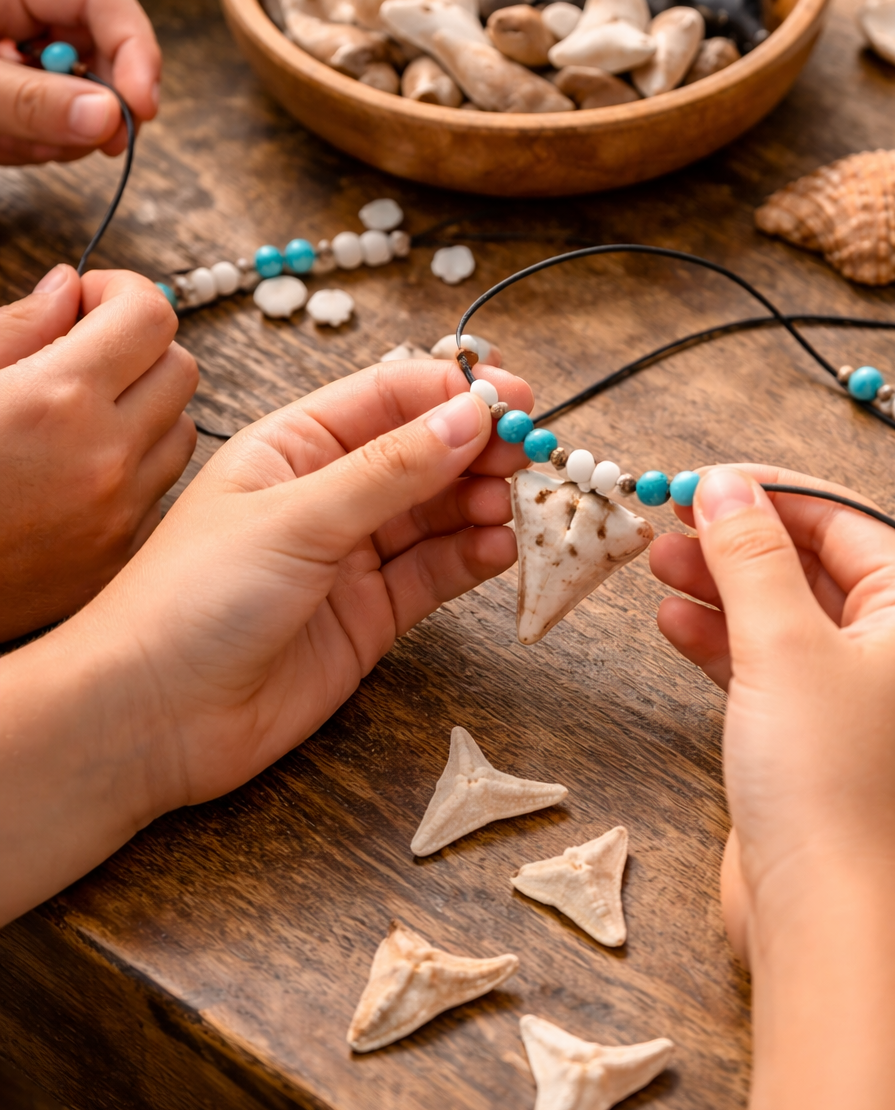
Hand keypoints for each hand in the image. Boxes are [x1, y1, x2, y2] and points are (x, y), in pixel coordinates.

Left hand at [0, 0, 159, 163]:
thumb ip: (29, 99)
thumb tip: (109, 118)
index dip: (135, 50)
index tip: (143, 106)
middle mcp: (21, 8)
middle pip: (100, 48)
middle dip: (101, 104)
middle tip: (104, 146)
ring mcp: (16, 49)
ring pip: (78, 93)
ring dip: (57, 133)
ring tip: (8, 140)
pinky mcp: (12, 84)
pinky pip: (48, 118)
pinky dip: (33, 142)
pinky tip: (3, 140)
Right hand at [0, 265, 197, 639]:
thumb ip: (16, 328)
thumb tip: (67, 288)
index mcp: (56, 399)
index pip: (151, 315)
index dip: (121, 293)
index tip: (88, 303)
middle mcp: (102, 458)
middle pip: (181, 369)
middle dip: (139, 348)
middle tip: (86, 354)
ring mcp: (116, 517)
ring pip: (180, 433)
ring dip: (146, 411)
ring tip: (81, 418)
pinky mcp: (112, 562)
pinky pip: (159, 496)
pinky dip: (133, 474)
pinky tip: (75, 476)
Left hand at [0, 361, 530, 922]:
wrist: (151, 719)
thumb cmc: (191, 601)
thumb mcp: (296, 517)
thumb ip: (391, 470)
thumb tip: (469, 415)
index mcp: (294, 445)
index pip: (390, 396)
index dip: (455, 390)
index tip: (514, 396)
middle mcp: (328, 492)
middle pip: (425, 451)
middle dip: (479, 446)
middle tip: (528, 452)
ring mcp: (352, 555)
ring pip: (439, 511)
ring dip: (482, 502)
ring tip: (508, 506)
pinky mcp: (372, 614)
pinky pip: (437, 572)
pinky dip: (473, 556)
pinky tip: (497, 549)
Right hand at [650, 464, 894, 952]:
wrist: (826, 916)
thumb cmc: (828, 777)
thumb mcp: (781, 642)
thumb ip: (749, 555)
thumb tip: (723, 484)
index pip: (846, 522)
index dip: (771, 493)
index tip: (701, 479)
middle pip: (813, 567)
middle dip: (738, 542)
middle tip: (668, 520)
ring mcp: (862, 704)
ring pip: (785, 618)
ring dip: (721, 588)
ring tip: (655, 562)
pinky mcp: (819, 744)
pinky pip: (770, 670)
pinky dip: (723, 643)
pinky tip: (670, 623)